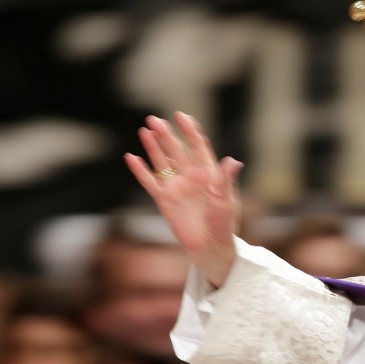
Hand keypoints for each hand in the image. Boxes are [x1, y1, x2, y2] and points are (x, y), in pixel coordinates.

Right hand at [124, 112, 241, 286]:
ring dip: (153, 147)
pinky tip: (131, 157)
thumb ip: (226, 181)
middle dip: (166, 135)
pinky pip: (149, 182)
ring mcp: (177, 187)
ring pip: (162, 162)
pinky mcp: (164, 201)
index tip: (181, 116)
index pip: (198, 147)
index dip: (190, 131)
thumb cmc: (223, 225)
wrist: (210, 247)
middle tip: (154, 119)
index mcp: (209, 174)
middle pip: (177, 150)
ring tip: (144, 130)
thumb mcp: (227, 201)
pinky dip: (140, 171)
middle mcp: (191, 177)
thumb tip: (233, 161)